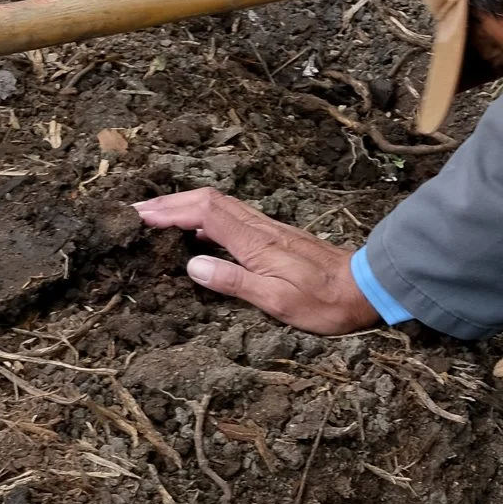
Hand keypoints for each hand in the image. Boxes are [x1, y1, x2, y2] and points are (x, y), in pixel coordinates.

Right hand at [132, 189, 380, 334]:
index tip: (139, 216)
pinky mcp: (275, 237)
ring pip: (220, 206)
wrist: (366, 289)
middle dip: (170, 202)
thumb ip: (235, 281)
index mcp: (255, 242)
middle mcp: (260, 228)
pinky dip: (205, 218)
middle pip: (208, 201)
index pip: (204, 213)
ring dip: (185, 207)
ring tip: (156, 217)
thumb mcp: (277, 301)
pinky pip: (232, 218)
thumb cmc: (324, 302)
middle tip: (136, 210)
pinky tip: (196, 235)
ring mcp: (268, 230)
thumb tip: (192, 265)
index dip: (170, 211)